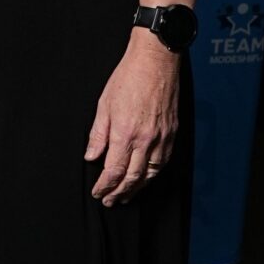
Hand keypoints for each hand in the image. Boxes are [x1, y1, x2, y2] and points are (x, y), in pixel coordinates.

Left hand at [84, 31, 179, 205]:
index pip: (114, 170)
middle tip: (110, 201)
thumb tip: (91, 157)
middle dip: (120, 193)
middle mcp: (145, 139)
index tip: (98, 192)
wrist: (155, 62)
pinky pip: (163, 162)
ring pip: (150, 174)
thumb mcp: (104, 105)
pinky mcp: (172, 133)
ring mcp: (162, 138)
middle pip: (133, 177)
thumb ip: (98, 135)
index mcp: (125, 133)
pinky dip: (153, 174)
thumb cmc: (128, 78)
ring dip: (138, 188)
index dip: (105, 186)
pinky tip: (146, 178)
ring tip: (126, 196)